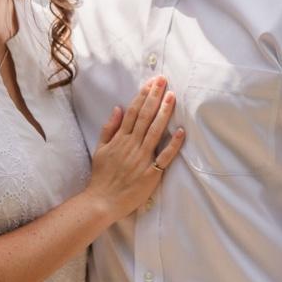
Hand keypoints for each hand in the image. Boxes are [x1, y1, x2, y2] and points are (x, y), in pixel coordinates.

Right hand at [86, 78, 183, 219]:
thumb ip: (109, 128)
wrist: (102, 201)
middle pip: (145, 116)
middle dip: (155, 96)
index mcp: (120, 139)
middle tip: (163, 80)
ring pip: (155, 131)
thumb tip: (118, 108)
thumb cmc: (101, 176)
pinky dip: (174, 144)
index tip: (151, 83)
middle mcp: (132, 145)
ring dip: (164, 113)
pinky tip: (182, 131)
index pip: (133, 112)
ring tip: (172, 96)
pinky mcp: (151, 173)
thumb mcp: (100, 149)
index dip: (143, 96)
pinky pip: (165, 157)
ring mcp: (142, 158)